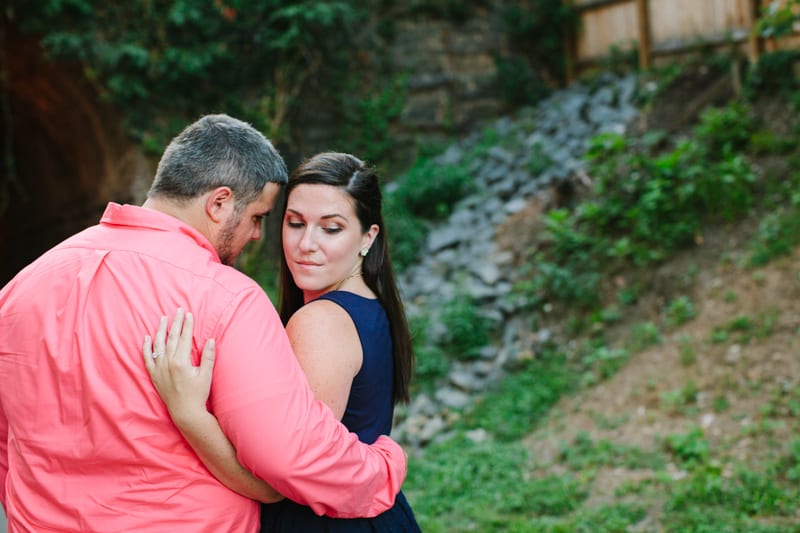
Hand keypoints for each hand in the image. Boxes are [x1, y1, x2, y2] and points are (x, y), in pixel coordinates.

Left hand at [143, 308, 215, 424]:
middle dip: (175, 323)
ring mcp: (159, 369)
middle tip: (179, 310)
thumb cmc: (198, 394)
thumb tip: (210, 340)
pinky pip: (147, 358)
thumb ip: (208, 356)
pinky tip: (147, 337)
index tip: (189, 314)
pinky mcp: (154, 375)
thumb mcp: (206, 375)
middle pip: (171, 338)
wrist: (185, 412)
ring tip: (163, 318)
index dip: (187, 325)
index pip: (184, 338)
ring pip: (158, 344)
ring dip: (161, 330)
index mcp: (181, 362)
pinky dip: (146, 347)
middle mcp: (168, 363)